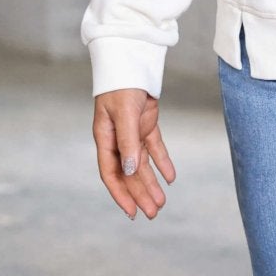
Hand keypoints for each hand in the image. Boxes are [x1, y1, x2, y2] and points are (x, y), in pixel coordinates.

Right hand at [93, 88, 176, 218]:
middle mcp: (117, 140)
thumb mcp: (124, 114)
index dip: (121, 194)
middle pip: (129, 174)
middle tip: (153, 213)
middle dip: (140, 194)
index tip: (132, 212)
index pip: (111, 173)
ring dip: (151, 183)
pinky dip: (163, 162)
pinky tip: (171, 178)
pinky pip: (155, 148)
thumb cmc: (121, 86)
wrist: (131, 61)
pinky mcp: (145, 125)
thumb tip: (130, 172)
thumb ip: (128, 143)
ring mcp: (132, 133)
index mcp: (105, 139)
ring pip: (142, 165)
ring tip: (161, 203)